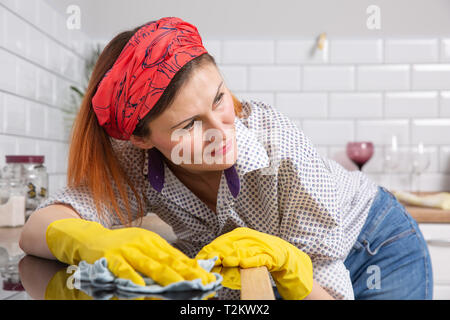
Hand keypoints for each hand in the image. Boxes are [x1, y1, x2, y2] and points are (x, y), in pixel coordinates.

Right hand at [46, 218, 216, 286]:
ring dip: (167, 279)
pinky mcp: (112, 258)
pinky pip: (126, 271)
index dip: (193, 269)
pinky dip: (135, 280)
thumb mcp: (144, 247)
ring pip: (151, 267)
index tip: (207, 279)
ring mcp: (128, 251)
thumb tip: (189, 268)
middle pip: (169, 262)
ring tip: (181, 290)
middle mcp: (144, 244)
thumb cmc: (122, 246)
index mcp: (154, 242)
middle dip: (187, 276)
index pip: (178, 257)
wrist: (92, 238)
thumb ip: (163, 257)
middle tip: (201, 286)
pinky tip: (143, 289)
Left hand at [195, 227, 312, 299]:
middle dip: (218, 253)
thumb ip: (227, 251)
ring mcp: (259, 247)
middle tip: (208, 262)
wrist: (281, 253)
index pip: (222, 241)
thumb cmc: (257, 251)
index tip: (200, 258)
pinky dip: (250, 262)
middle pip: (230, 245)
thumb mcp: (241, 248)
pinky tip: (243, 264)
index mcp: (240, 234)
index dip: (210, 250)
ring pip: (243, 252)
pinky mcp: (268, 257)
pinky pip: (258, 259)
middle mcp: (248, 238)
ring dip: (233, 257)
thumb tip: (209, 258)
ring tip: (224, 262)